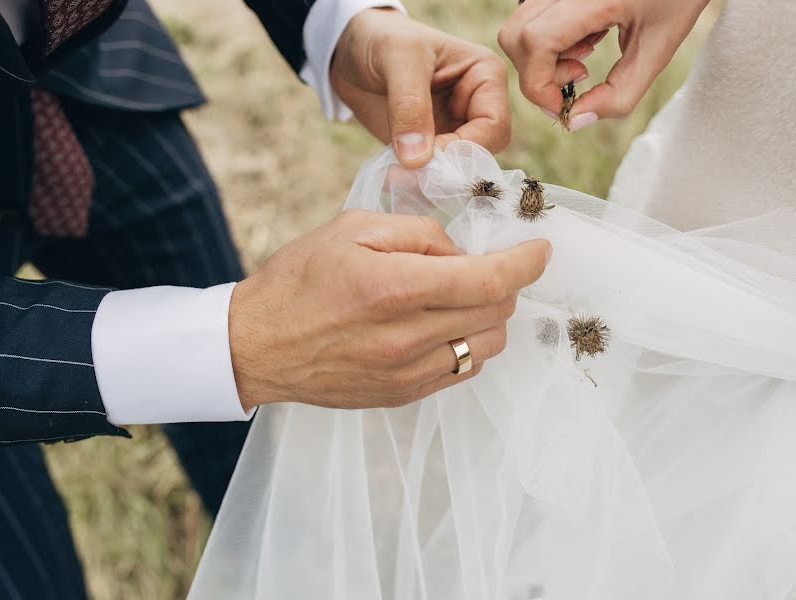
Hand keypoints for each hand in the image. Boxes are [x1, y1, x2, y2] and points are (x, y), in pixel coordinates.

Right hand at [229, 209, 550, 410]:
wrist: (255, 345)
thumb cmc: (298, 280)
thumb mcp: (351, 229)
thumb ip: (418, 232)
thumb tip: (461, 251)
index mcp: (394, 288)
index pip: (489, 279)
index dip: (527, 262)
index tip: (540, 249)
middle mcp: (407, 337)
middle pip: (496, 312)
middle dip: (504, 283)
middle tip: (482, 265)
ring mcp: (407, 373)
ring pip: (486, 345)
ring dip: (488, 316)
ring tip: (458, 297)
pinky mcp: (402, 394)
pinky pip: (461, 370)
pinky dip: (466, 343)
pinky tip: (442, 326)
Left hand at [331, 8, 510, 167]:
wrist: (349, 51)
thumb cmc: (380, 38)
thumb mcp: (397, 59)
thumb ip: (409, 106)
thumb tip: (418, 160)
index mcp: (485, 78)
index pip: (494, 128)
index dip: (464, 148)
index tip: (424, 155)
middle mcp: (476, 107)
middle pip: (480, 156)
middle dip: (446, 169)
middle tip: (405, 175)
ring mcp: (454, 131)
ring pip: (458, 173)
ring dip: (429, 181)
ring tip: (395, 178)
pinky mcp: (431, 149)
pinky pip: (434, 177)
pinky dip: (416, 183)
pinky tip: (391, 179)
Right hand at [498, 0, 709, 129]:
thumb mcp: (657, 51)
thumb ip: (619, 95)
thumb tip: (574, 120)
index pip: (535, 43)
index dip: (539, 86)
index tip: (564, 106)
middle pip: (515, 37)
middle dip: (537, 74)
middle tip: (580, 75)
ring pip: (517, 28)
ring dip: (541, 57)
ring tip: (585, 53)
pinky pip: (529, 16)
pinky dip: (545, 40)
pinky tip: (581, 38)